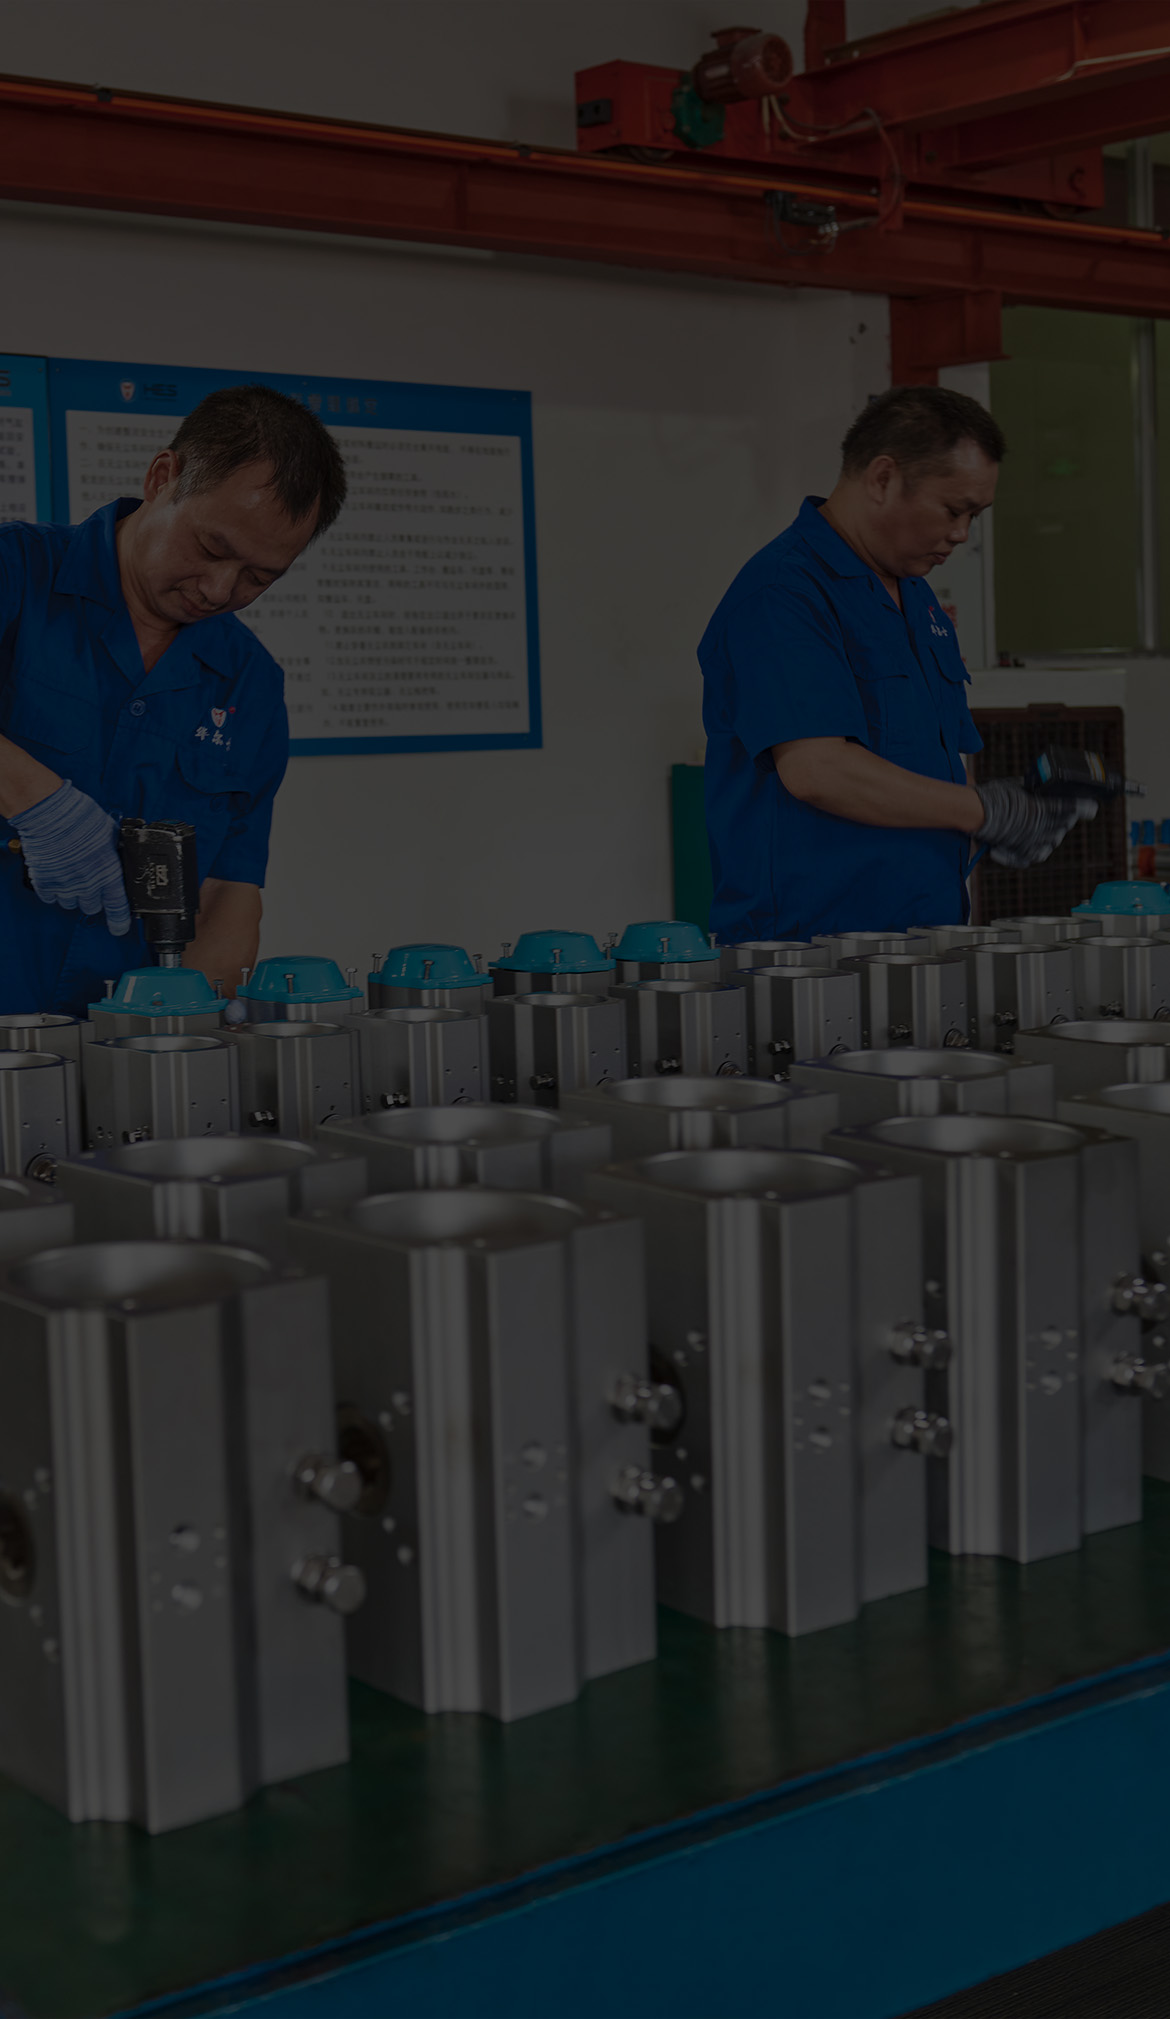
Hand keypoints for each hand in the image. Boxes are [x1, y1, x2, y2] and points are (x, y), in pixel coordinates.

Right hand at [10, 780, 131, 933]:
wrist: (50, 813)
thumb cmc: (80, 817)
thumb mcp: (111, 834)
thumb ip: (115, 852)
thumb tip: (120, 855)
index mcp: (108, 873)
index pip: (118, 907)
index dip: (120, 921)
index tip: (120, 928)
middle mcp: (87, 884)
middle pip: (93, 907)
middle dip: (93, 897)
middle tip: (89, 882)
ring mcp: (65, 885)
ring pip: (71, 903)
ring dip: (73, 893)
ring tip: (71, 873)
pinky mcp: (44, 883)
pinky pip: (50, 897)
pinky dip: (53, 889)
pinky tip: (56, 874)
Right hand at [974, 778, 1098, 869]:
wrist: (975, 814)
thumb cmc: (994, 796)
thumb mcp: (1017, 785)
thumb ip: (1034, 788)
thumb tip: (1041, 785)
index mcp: (1042, 808)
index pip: (1070, 808)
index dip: (1083, 807)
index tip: (1092, 807)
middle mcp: (1041, 827)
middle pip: (1063, 825)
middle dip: (1067, 819)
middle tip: (1067, 813)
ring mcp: (1031, 842)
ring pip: (1053, 840)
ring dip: (1054, 834)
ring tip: (1050, 828)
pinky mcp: (1020, 853)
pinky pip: (1036, 855)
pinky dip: (1038, 850)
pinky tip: (1040, 846)